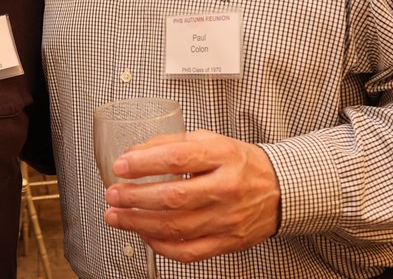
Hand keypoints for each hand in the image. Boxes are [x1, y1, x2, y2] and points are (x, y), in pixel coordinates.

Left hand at [103, 129, 280, 262]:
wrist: (280, 190)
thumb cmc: (241, 163)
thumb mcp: (210, 140)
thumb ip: (172, 143)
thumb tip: (135, 153)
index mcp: (222, 156)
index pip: (177, 159)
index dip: (144, 163)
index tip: (121, 165)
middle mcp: (225, 188)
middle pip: (173, 196)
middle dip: (135, 197)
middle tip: (112, 194)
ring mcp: (227, 219)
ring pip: (176, 227)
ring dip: (139, 223)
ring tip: (116, 216)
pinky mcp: (227, 242)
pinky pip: (188, 251)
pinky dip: (160, 246)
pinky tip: (144, 234)